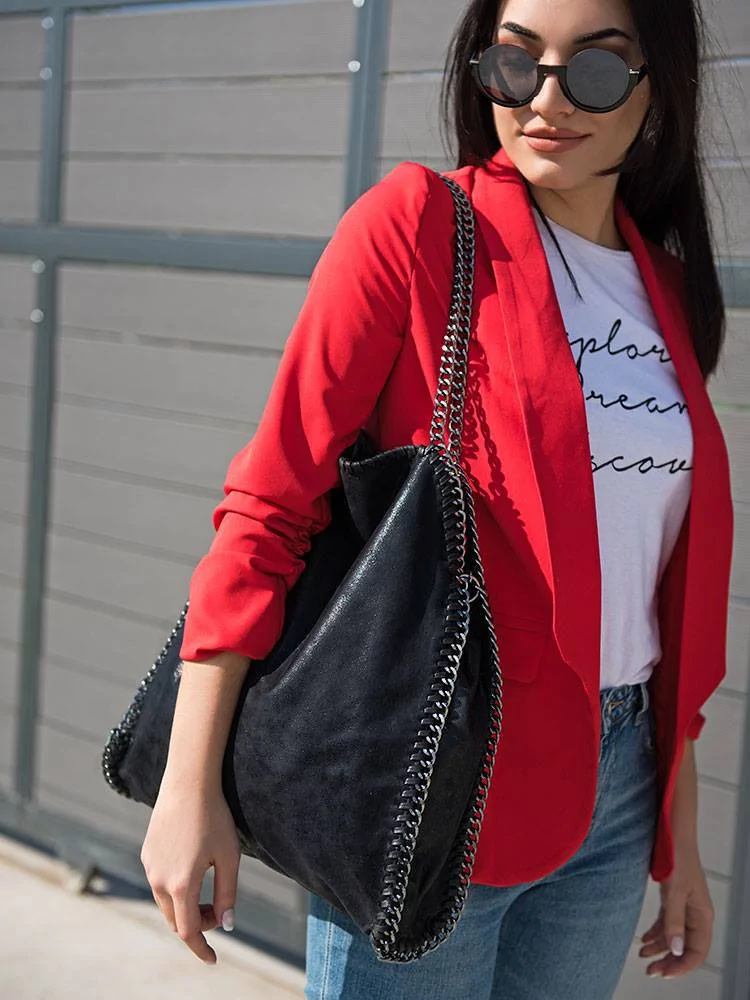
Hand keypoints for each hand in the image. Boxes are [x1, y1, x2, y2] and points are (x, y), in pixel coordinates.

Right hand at [140, 779, 240, 964]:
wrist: (188, 783)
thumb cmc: (214, 818)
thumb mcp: (229, 857)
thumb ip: (228, 894)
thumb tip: (227, 924)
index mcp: (181, 885)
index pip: (188, 932)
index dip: (201, 948)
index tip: (212, 959)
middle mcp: (159, 880)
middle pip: (175, 920)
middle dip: (196, 925)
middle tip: (218, 915)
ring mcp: (150, 866)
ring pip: (165, 902)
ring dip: (184, 908)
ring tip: (207, 898)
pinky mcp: (147, 853)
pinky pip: (159, 882)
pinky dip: (175, 890)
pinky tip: (192, 873)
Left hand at [639, 851, 713, 978]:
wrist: (671, 831)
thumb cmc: (677, 855)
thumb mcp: (674, 890)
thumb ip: (674, 920)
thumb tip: (676, 949)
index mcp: (702, 914)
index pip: (697, 951)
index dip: (682, 966)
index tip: (664, 973)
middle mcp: (696, 912)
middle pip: (685, 947)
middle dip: (669, 961)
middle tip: (650, 970)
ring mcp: (685, 905)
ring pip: (675, 935)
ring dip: (660, 948)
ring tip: (643, 957)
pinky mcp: (674, 897)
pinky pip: (667, 922)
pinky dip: (657, 933)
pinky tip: (645, 939)